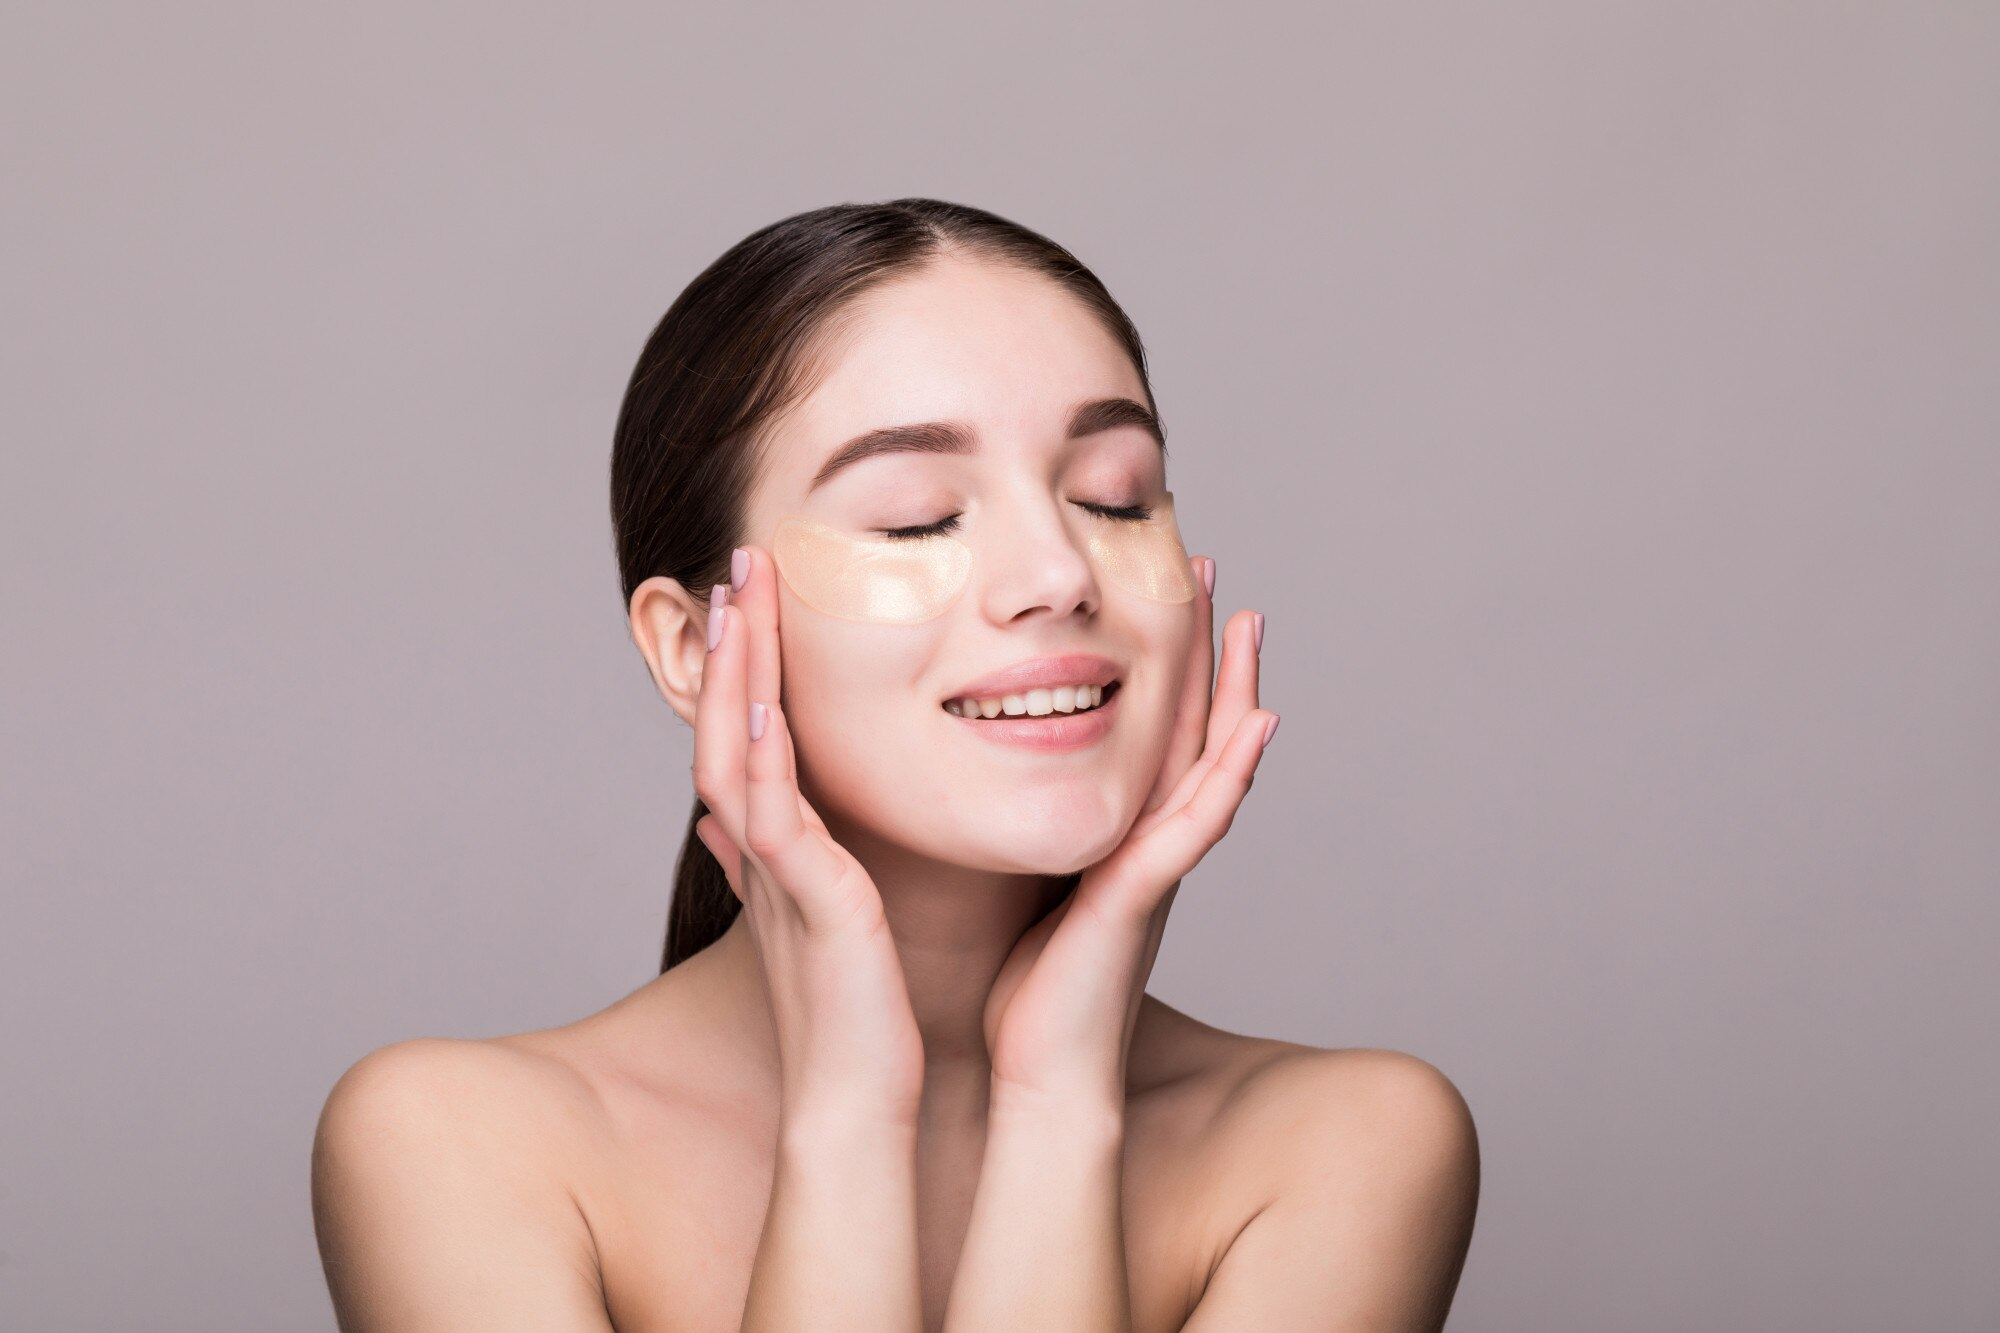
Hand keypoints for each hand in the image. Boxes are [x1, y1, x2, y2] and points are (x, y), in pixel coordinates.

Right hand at [691, 545, 926, 1127]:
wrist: (857, 1096)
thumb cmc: (854, 1011)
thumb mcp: (821, 916)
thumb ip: (793, 863)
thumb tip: (741, 826)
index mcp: (777, 848)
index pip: (748, 734)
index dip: (747, 664)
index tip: (756, 594)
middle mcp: (763, 853)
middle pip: (728, 725)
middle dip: (732, 645)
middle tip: (737, 565)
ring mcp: (777, 876)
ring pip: (736, 755)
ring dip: (737, 678)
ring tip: (741, 602)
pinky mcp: (807, 905)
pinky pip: (772, 821)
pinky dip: (765, 761)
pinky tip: (770, 706)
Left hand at [980, 556, 1276, 1107]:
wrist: (1042, 1073)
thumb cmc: (1026, 990)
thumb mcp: (1024, 882)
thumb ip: (1024, 833)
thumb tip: (981, 783)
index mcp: (1119, 834)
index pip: (1149, 729)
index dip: (1164, 660)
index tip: (1161, 587)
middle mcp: (1150, 841)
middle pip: (1194, 728)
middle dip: (1209, 651)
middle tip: (1214, 572)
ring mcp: (1158, 866)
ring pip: (1211, 762)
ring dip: (1237, 691)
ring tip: (1248, 620)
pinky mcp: (1147, 895)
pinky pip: (1199, 825)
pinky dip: (1233, 776)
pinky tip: (1258, 727)